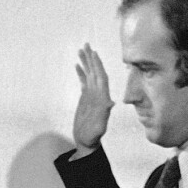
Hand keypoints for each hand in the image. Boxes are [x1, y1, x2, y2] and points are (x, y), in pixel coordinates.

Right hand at [72, 43, 113, 157]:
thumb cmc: (93, 136)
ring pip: (89, 75)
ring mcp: (92, 95)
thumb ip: (105, 114)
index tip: (94, 53)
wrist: (88, 142)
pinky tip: (77, 65)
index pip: (101, 77)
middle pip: (95, 72)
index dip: (98, 65)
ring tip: (80, 50)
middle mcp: (98, 94)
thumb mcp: (100, 126)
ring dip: (86, 62)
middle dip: (91, 58)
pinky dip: (81, 73)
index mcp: (102, 97)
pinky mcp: (86, 98)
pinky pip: (84, 82)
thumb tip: (110, 102)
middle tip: (86, 45)